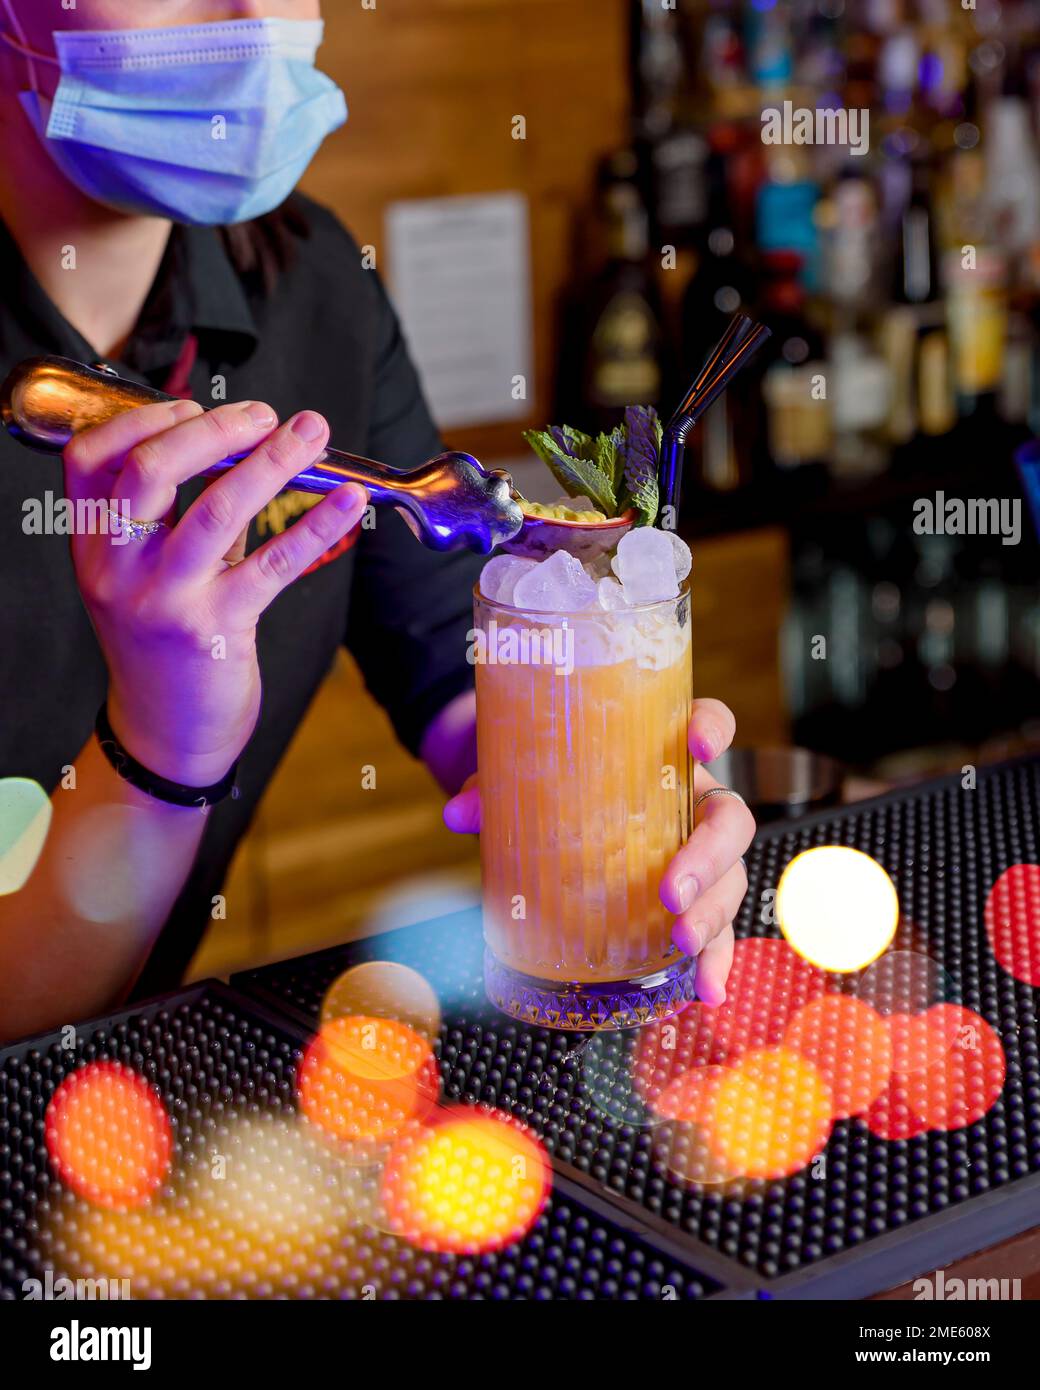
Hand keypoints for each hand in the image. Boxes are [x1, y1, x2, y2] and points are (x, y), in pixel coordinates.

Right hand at [64, 399, 367, 785]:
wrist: (168, 733)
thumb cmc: (164, 643)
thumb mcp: (146, 575)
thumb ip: (176, 516)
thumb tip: (235, 445)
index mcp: (93, 545)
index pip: (90, 459)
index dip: (141, 419)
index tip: (192, 406)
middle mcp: (118, 569)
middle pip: (149, 470)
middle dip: (214, 429)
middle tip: (264, 415)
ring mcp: (166, 600)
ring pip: (216, 510)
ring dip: (272, 461)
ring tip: (311, 433)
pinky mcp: (217, 629)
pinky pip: (274, 564)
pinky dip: (317, 525)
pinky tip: (348, 502)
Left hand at [444, 696, 753, 1006]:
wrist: (549, 812)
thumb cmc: (551, 784)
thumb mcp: (521, 775)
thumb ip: (494, 787)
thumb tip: (459, 814)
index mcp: (663, 757)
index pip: (706, 721)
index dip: (713, 726)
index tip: (700, 742)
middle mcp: (693, 803)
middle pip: (729, 821)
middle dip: (709, 857)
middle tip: (670, 893)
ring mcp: (699, 854)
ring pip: (730, 879)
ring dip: (714, 915)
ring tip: (682, 945)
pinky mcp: (694, 900)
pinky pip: (718, 929)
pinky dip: (716, 960)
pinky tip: (706, 990)